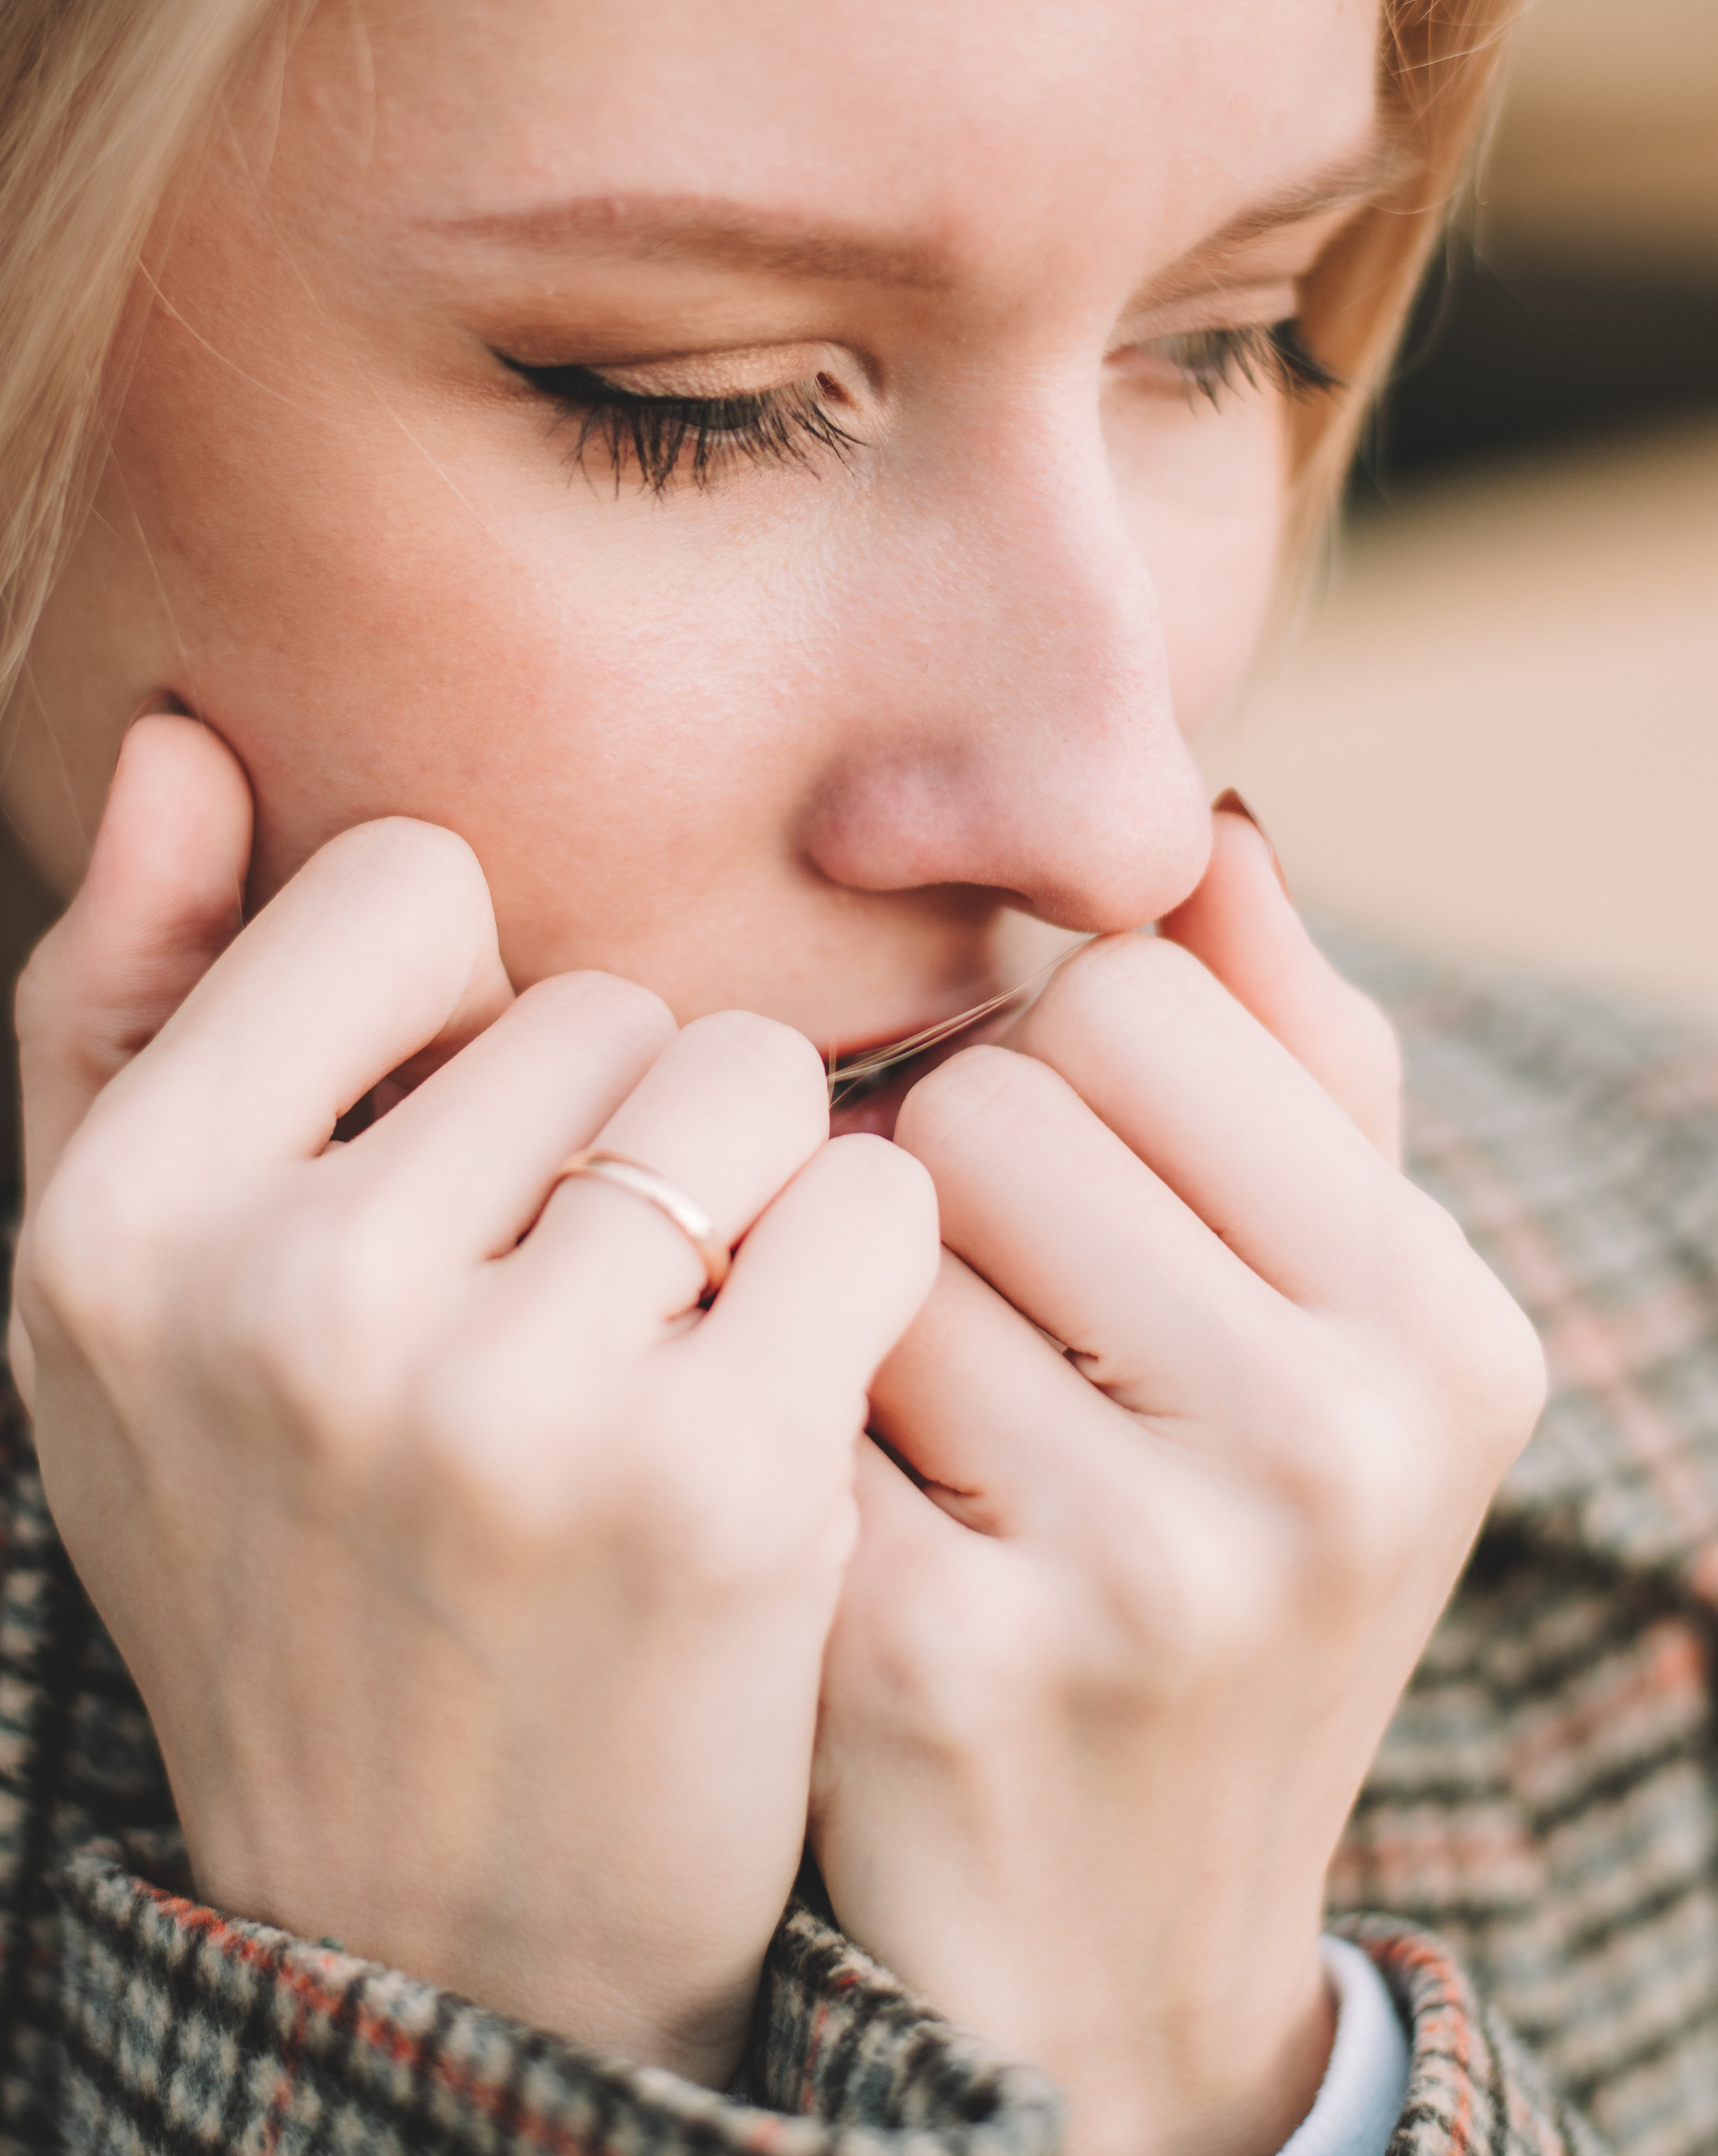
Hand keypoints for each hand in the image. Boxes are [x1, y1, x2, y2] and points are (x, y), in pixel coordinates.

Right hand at [11, 716, 936, 2083]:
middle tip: (573, 1322)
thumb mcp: (137, 1305)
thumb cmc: (302, 1559)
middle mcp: (294, 1304)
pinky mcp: (718, 1485)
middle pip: (606, 1000)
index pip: (407, 889)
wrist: (447, 1927)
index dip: (468, 1018)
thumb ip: (125, 1004)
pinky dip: (869, 1281)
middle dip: (621, 1133)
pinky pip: (880, 1206)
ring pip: (759, 1080)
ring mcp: (508, 1402)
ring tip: (675, 1359)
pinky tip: (791, 1406)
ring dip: (757, 1196)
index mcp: (125, 1229)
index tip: (464, 1168)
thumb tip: (176, 740)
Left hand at [811, 807, 1544, 2155]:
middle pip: (990, 1093)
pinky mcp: (942, 1662)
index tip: (1065, 1184)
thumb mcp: (1318, 1322)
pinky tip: (850, 1518)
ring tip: (928, 1422)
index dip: (1054, 1066)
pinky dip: (789, 1416)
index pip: (1137, 994)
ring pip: (869, 1226)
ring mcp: (1142, 1570)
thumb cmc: (1212, 1547)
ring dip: (858, 1298)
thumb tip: (1207, 823)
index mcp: (1436, 1327)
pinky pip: (781, 1379)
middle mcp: (1331, 1446)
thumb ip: (1288, 1057)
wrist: (1117, 1933)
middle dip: (948, 1180)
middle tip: (981, 1313)